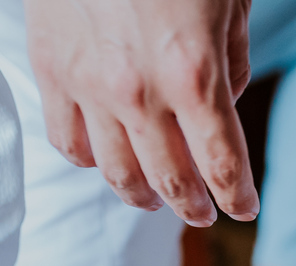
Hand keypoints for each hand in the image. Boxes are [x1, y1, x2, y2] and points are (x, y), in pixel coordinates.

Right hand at [24, 0, 258, 225]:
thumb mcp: (231, 5)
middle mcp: (140, 92)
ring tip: (158, 199)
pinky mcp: (50, 69)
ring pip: (116, 172)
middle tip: (204, 214)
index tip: (245, 210)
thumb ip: (231, 64)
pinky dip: (91, 160)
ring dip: (142, 195)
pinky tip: (108, 159)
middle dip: (193, 207)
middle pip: (171, 181)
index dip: (238, 197)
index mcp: (195, 76)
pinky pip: (67, 140)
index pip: (223, 165)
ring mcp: (88, 86)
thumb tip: (226, 107)